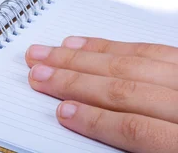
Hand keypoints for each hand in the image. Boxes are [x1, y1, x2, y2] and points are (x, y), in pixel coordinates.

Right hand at [25, 37, 177, 151]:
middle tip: (39, 74)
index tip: (62, 113)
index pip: (136, 128)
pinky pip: (150, 48)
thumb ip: (135, 142)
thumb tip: (82, 121)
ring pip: (132, 63)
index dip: (95, 121)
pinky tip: (86, 45)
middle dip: (75, 81)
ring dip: (83, 59)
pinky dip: (113, 46)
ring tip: (48, 55)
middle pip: (126, 89)